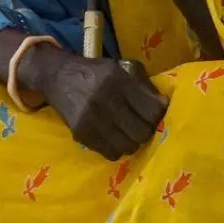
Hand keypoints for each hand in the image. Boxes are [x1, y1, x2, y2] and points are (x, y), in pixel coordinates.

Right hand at [23, 44, 167, 160]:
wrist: (59, 78)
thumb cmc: (96, 73)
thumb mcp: (121, 68)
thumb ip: (143, 86)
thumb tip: (164, 106)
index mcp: (118, 81)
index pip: (151, 110)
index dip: (158, 115)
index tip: (155, 113)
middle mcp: (105, 100)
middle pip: (141, 132)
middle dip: (146, 131)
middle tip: (142, 125)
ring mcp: (91, 120)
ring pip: (128, 146)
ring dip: (132, 141)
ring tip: (128, 132)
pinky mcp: (81, 134)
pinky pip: (111, 153)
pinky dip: (117, 148)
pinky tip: (114, 137)